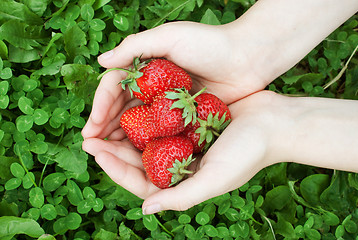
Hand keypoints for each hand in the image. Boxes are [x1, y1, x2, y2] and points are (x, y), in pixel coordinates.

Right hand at [81, 21, 272, 139]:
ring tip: (107, 154)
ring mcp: (168, 103)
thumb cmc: (210, 43)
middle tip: (92, 146)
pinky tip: (135, 154)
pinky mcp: (184, 116)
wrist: (248, 58)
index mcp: (146, 66)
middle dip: (105, 126)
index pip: (114, 87)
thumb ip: (136, 47)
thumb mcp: (171, 37)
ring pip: (138, 122)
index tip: (90, 127)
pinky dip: (146, 141)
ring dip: (121, 137)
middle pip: (122, 108)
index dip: (100, 106)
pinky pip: (160, 130)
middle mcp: (153, 86)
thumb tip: (101, 62)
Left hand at [82, 91, 290, 213]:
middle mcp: (179, 165)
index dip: (115, 169)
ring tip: (102, 120)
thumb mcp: (216, 179)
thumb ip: (181, 196)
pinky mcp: (188, 123)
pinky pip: (159, 121)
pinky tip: (128, 104)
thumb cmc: (249, 153)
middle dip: (112, 150)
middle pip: (137, 161)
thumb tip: (146, 211)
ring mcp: (183, 143)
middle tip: (89, 136)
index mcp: (182, 182)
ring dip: (123, 131)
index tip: (95, 151)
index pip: (140, 181)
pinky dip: (143, 115)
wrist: (273, 123)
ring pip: (145, 140)